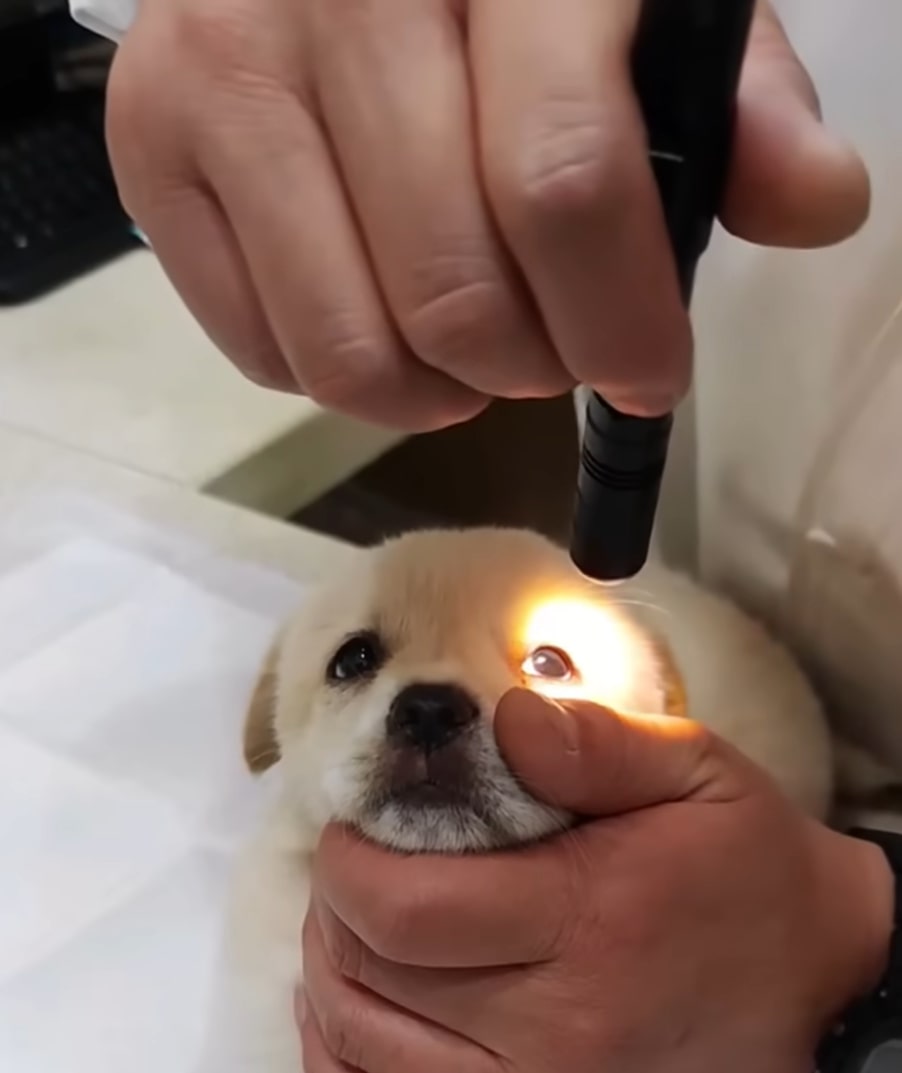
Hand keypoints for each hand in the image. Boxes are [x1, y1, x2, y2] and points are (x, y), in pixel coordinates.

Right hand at [106, 1, 868, 427]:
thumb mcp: (639, 0)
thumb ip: (735, 95)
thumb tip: (815, 204)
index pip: (561, 179)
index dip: (617, 317)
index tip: (647, 376)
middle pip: (452, 295)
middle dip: (527, 367)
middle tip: (546, 350)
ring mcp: (217, 72)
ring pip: (350, 354)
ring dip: (435, 393)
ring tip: (462, 347)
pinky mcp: (146, 146)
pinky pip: (266, 354)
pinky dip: (341, 371)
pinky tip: (372, 309)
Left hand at [302, 689, 893, 1072]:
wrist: (811, 974)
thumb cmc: (740, 864)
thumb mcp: (696, 772)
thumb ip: (598, 742)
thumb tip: (506, 719)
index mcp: (588, 921)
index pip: (406, 910)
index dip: (347, 864)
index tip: (352, 829)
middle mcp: (559, 1027)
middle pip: (373, 980)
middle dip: (335, 909)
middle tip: (352, 864)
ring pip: (368, 1049)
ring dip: (334, 977)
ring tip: (352, 923)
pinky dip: (350, 1054)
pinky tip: (358, 1005)